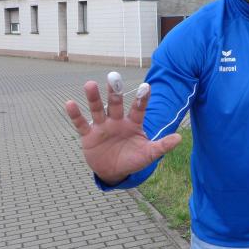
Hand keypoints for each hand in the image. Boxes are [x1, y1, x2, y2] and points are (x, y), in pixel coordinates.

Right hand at [64, 75, 181, 184]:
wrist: (114, 172)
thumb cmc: (133, 159)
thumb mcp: (148, 154)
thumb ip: (162, 146)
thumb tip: (179, 138)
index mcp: (133, 123)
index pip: (138, 109)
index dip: (142, 99)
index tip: (147, 86)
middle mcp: (117, 121)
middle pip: (116, 103)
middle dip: (115, 91)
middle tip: (114, 76)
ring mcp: (102, 127)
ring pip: (97, 109)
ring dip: (93, 98)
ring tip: (89, 84)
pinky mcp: (88, 136)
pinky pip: (80, 124)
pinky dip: (75, 115)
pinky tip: (69, 103)